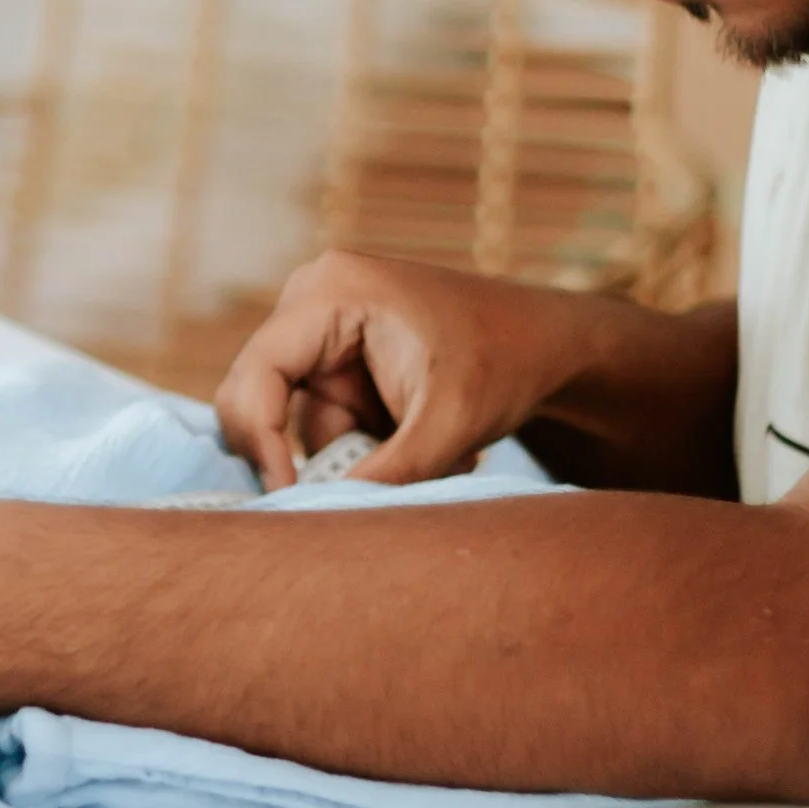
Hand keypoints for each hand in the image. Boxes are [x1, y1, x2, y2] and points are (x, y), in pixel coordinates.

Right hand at [216, 251, 590, 488]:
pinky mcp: (338, 360)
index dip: (260, 439)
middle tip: (345, 494)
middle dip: (302, 452)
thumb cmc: (505, 363)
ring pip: (296, 420)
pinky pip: (324, 421)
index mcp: (331, 292)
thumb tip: (326, 515)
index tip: (286, 496)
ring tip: (430, 460)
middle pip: (258, 394)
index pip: (258, 372)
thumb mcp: (450, 423)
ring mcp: (322, 330)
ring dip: (352, 455)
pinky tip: (418, 445)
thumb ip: (388, 472)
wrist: (550, 344)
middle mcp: (312, 301)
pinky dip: (365, 447)